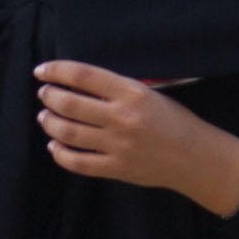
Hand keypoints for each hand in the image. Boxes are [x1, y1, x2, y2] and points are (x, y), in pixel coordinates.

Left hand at [34, 61, 238, 217]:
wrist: (197, 158)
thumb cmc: (175, 121)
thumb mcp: (151, 93)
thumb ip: (117, 90)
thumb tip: (78, 84)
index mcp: (132, 92)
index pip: (83, 76)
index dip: (57, 71)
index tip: (42, 70)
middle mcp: (122, 118)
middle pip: (70, 104)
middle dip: (49, 96)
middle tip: (44, 94)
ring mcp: (118, 145)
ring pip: (68, 132)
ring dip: (50, 122)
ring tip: (45, 116)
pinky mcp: (116, 169)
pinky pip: (77, 163)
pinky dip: (60, 153)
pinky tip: (55, 145)